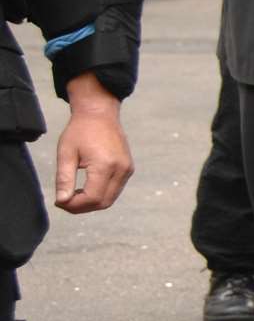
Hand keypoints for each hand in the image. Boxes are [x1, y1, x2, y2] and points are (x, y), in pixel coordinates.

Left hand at [54, 72, 132, 213]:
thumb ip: (64, 179)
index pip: (92, 198)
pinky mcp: (128, 168)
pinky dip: (100, 195)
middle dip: (82, 207)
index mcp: (105, 165)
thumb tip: (62, 201)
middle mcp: (121, 169)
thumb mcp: (66, 154)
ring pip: (110, 199)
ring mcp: (127, 169)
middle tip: (65, 201)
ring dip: (91, 202)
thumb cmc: (80, 131)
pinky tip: (86, 188)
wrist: (100, 114)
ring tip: (74, 195)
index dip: (74, 205)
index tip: (59, 201)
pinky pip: (115, 190)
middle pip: (103, 202)